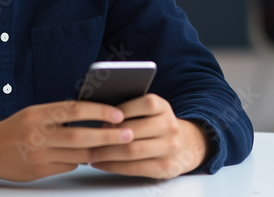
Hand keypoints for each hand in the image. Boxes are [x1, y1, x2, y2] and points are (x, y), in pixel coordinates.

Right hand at [0, 100, 133, 181]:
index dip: (99, 111)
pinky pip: (68, 167)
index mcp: (38, 115)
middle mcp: (38, 134)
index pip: (74, 110)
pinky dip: (81, 161)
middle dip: (108, 136)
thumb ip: (59, 114)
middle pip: (81, 136)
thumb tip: (92, 114)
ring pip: (78, 155)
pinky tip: (89, 156)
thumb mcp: (34, 113)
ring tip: (117, 146)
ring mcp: (39, 155)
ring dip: (98, 150)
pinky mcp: (40, 172)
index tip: (118, 114)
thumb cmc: (14, 128)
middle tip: (128, 134)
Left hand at [88, 93, 208, 178]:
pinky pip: (135, 168)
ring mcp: (170, 147)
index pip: (143, 104)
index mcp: (163, 107)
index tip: (101, 118)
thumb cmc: (155, 125)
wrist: (185, 144)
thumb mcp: (149, 111)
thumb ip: (129, 108)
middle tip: (88, 139)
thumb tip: (97, 110)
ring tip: (90, 153)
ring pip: (132, 151)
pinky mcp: (166, 167)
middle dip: (107, 136)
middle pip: (133, 131)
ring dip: (107, 153)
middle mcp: (169, 126)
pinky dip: (113, 166)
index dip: (119, 112)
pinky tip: (101, 164)